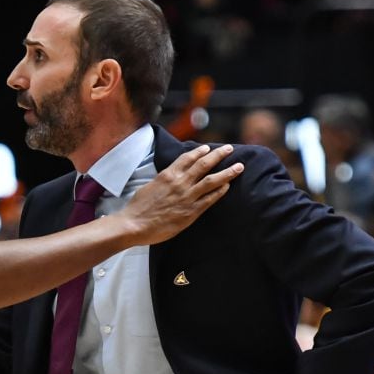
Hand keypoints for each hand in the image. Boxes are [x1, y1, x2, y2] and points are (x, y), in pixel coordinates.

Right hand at [120, 144, 241, 244]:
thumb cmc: (138, 207)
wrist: (134, 224)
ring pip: (212, 180)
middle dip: (218, 155)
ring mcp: (187, 197)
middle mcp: (180, 182)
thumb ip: (163, 181)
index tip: (208, 148)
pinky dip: (220, 191)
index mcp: (167, 175)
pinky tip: (228, 186)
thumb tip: (169, 178)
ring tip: (239, 166)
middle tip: (229, 149)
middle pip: (203, 164)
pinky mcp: (191, 212)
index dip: (200, 152)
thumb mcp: (149, 186)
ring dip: (227, 172)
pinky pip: (210, 199)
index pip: (187, 158)